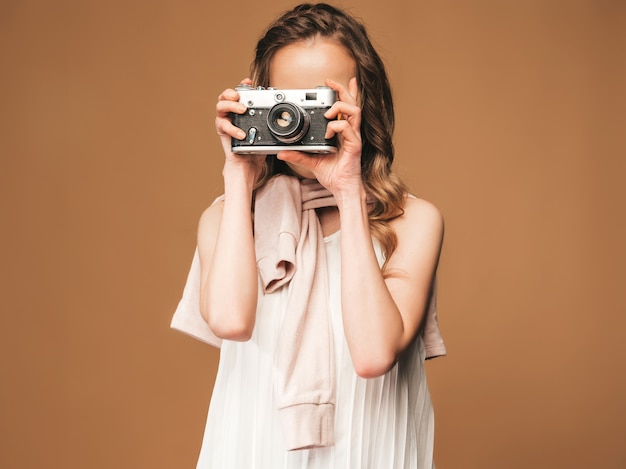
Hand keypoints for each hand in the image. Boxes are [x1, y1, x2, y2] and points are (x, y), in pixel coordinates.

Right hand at [215, 78, 265, 180]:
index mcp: (241, 109)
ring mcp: (225, 121)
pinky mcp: (222, 132)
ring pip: (220, 106)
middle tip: (239, 96)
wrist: (248, 163)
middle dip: (231, 92)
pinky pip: (223, 125)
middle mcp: (231, 113)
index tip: (248, 81)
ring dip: (230, 106)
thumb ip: (270, 120)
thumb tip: (284, 111)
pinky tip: (242, 133)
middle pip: (225, 96)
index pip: (239, 93)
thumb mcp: (266, 130)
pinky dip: (233, 128)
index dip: (242, 85)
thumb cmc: (256, 145)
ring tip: (242, 110)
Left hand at [276, 77, 362, 195]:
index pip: (346, 107)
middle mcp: (350, 132)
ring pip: (354, 111)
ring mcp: (353, 137)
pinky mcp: (355, 145)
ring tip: (327, 112)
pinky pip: (348, 128)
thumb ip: (298, 154)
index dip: (342, 93)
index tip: (329, 83)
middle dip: (342, 89)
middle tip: (330, 82)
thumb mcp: (311, 161)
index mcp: (342, 132)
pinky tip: (328, 132)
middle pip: (352, 103)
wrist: (342, 189)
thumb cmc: (333, 175)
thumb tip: (281, 152)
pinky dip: (336, 126)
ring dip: (340, 107)